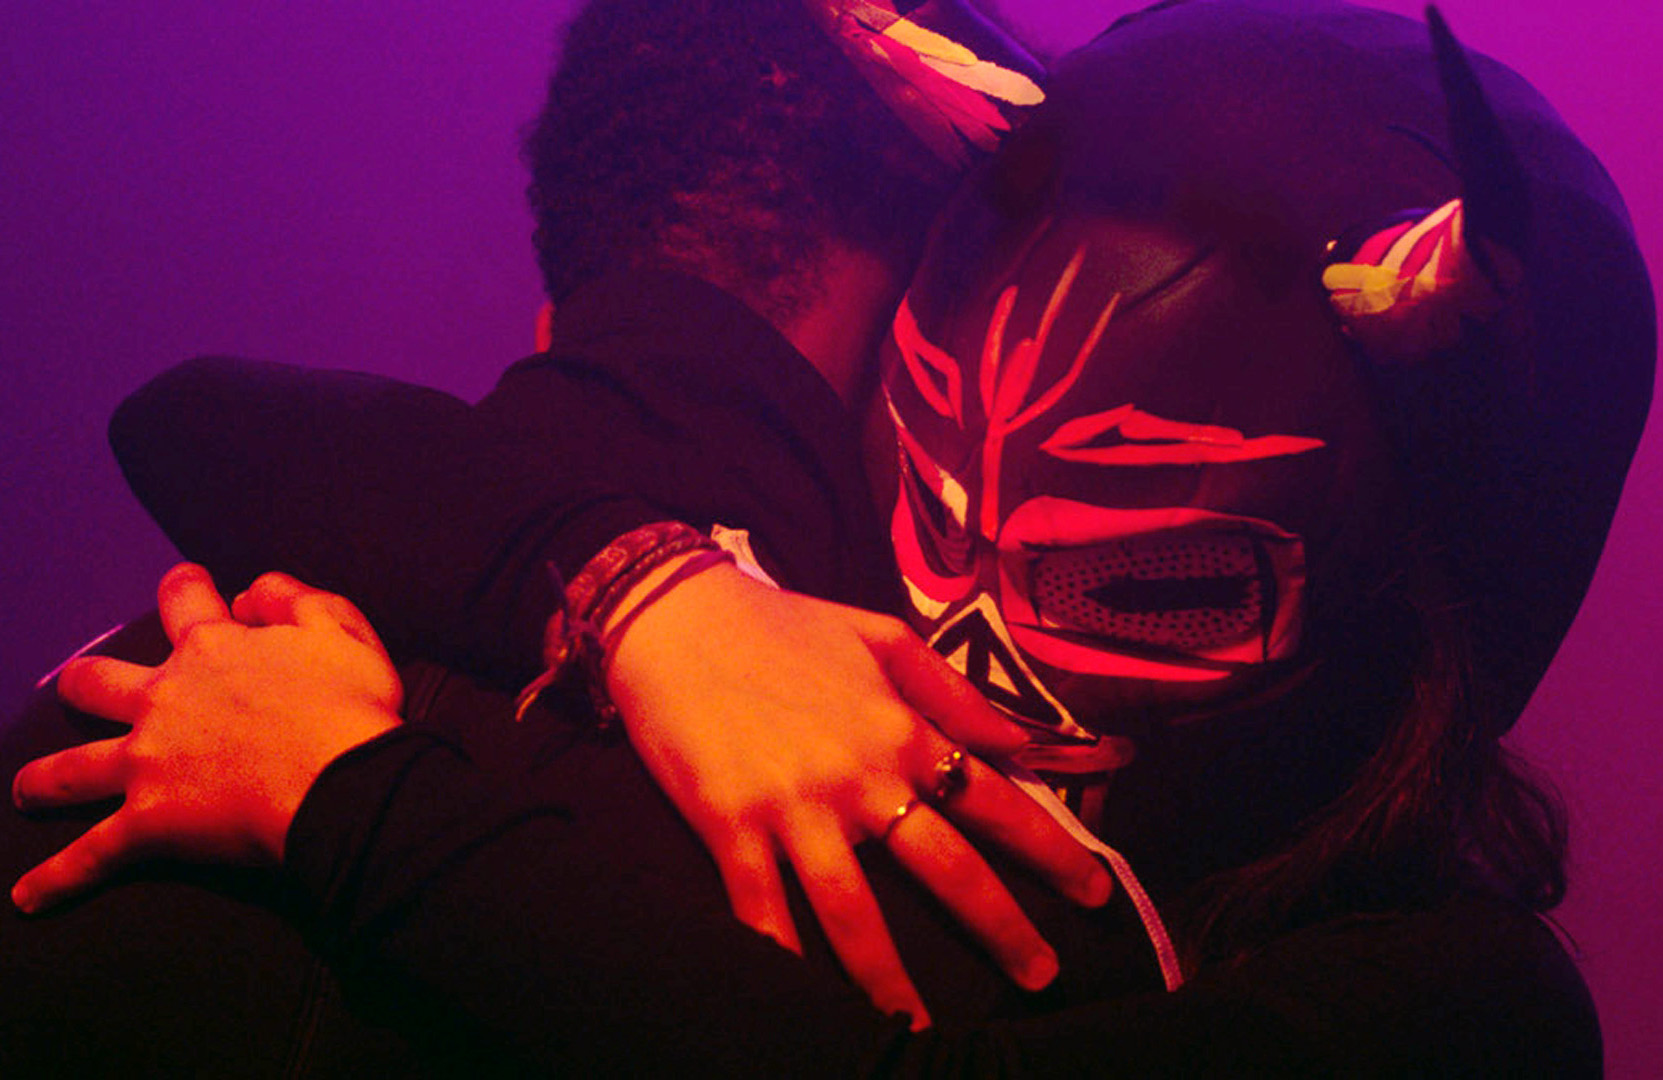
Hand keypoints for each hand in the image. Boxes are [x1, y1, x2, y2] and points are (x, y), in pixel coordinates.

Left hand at [12, 564, 401, 912]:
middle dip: (85, 683)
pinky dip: (56, 880)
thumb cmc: (351, 706)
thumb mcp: (340, 628)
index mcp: (213, 649)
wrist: (344, 781)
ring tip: (28, 791)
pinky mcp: (149, 823)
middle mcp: (165, 699)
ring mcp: (148, 763)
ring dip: (44, 780)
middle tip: (81, 685)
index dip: (184, 589)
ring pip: (71, 768)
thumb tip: (250, 592)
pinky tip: (27, 898)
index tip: (186, 584)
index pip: (184, 601)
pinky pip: (90, 856)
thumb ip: (293, 599)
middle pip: (97, 681)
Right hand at [605, 560, 1122, 1028]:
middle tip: (1042, 977)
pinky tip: (803, 1002)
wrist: (674, 618)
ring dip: (892, 981)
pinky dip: (782, 960)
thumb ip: (950, 691)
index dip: (1052, 850)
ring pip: (853, 913)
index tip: (1095, 891)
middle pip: (946, 869)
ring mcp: (792, 807)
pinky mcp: (728, 827)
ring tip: (921, 1031)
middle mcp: (858, 776)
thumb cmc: (782, 625)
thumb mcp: (879, 636)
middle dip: (1003, 930)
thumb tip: (1016, 741)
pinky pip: (760, 910)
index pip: (994, 800)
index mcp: (900, 727)